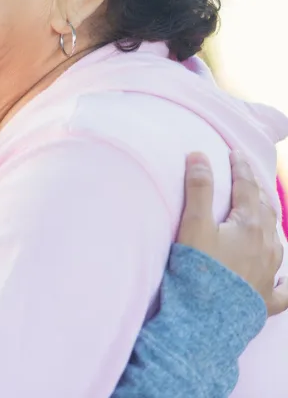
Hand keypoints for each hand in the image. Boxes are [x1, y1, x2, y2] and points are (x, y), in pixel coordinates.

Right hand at [178, 151, 287, 315]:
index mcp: (249, 225)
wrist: (206, 318)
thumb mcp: (193, 224)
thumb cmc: (198, 270)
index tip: (235, 153)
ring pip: (276, 241)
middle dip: (256, 192)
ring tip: (262, 215)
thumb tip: (199, 155)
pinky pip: (284, 289)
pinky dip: (286, 280)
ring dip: (269, 224)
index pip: (247, 188)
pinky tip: (285, 279)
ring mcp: (270, 274)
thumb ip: (198, 189)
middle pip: (265, 211)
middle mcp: (267, 247)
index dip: (240, 168)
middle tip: (248, 178)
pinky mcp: (266, 299)